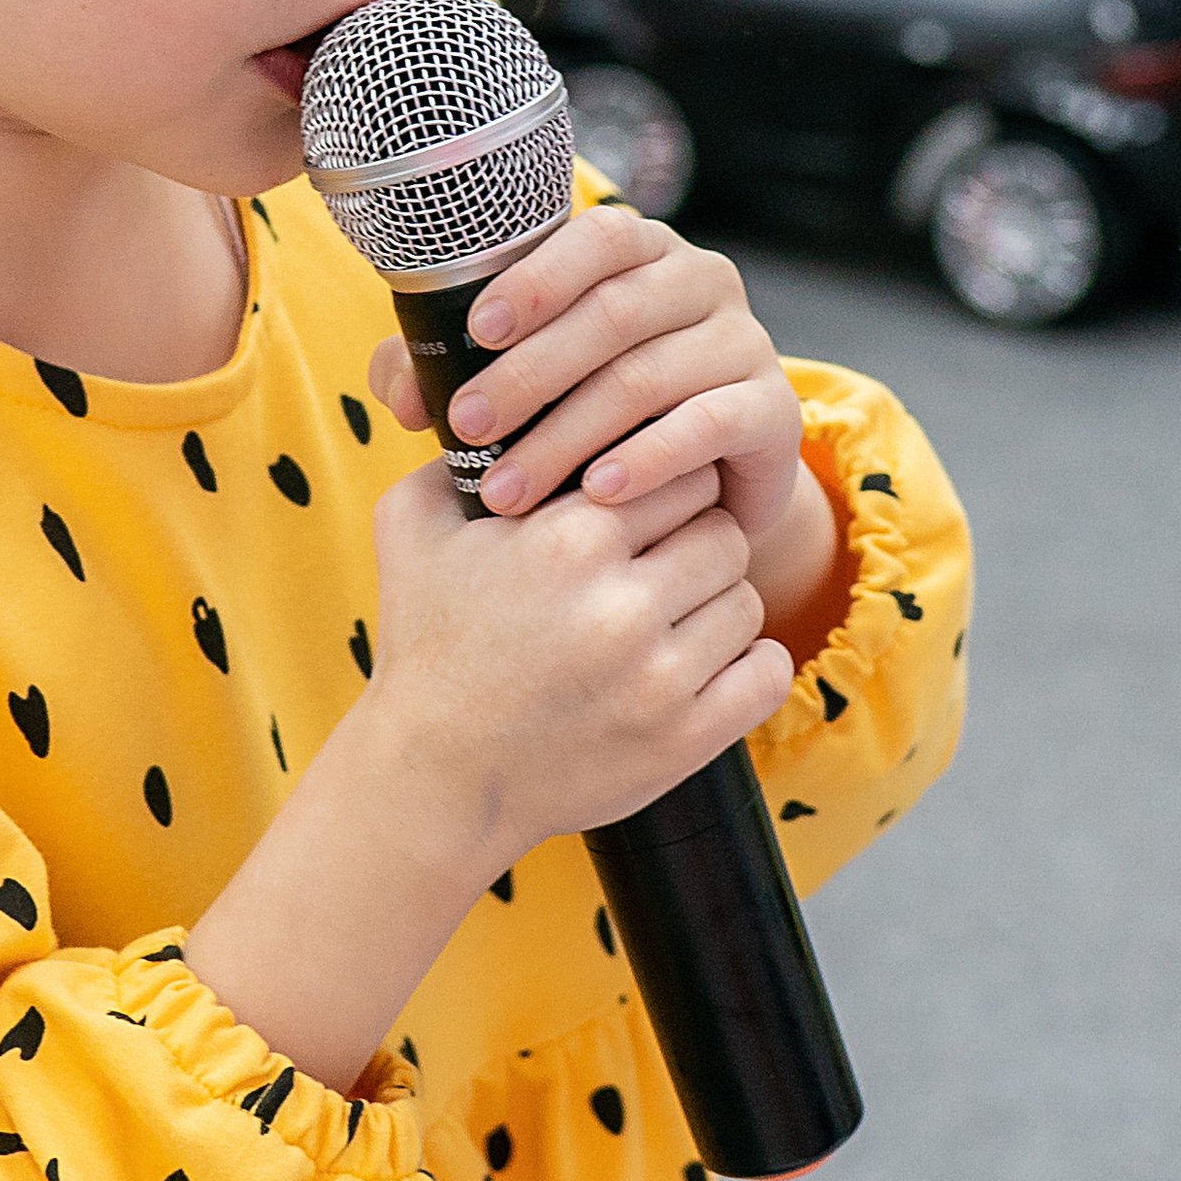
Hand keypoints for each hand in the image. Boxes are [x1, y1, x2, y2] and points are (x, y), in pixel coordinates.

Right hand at [360, 450, 797, 885]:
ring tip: (668, 620)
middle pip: (722, 532)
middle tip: (658, 565)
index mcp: (568, 538)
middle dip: (693, 543)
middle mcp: (621, 603)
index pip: (678, 472)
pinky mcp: (686, 737)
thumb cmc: (425, 646)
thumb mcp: (411, 530)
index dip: (663, 486)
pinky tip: (705, 664)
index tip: (643, 509)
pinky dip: (748, 666)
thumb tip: (499, 403)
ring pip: (746, 600)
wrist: (433, 777)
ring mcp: (659, 676)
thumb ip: (452, 455)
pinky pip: (769, 673)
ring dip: (715, 605)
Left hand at [366, 205, 842, 640]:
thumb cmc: (598, 416)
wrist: (707, 483)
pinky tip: (596, 493)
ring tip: (509, 488)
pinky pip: (708, 425)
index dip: (538, 277)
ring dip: (566, 435)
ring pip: (647, 376)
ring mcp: (745, 341)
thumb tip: (404, 396)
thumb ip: (455, 369)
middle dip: (528, 374)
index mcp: (641, 252)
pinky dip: (646, 460)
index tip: (477, 329)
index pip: (598, 236)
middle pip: (613, 314)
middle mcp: (701, 280)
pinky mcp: (775, 409)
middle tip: (467, 427)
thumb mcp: (527, 384)